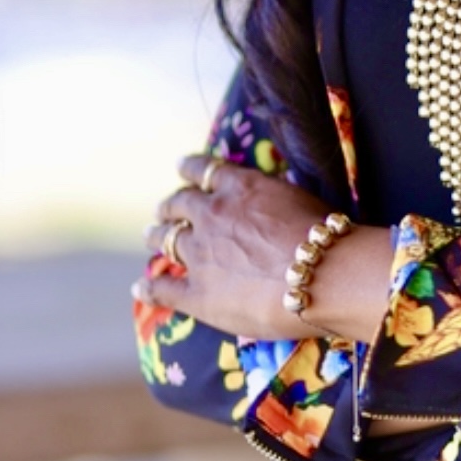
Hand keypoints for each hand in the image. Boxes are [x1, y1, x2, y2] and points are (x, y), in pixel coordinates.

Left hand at [132, 156, 394, 342]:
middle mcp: (212, 215)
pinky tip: (140, 287)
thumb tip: (269, 200)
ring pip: (166, 239)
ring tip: (151, 236)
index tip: (181, 166)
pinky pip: (162, 288)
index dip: (190, 168)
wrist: (316, 274)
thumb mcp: (296, 197)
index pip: (205, 170)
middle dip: (170, 205)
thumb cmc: (320, 235)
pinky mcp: (196, 294)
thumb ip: (271, 197)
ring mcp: (200, 255)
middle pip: (179, 203)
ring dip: (157, 236)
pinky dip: (149, 286)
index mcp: (238, 188)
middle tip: (164, 210)